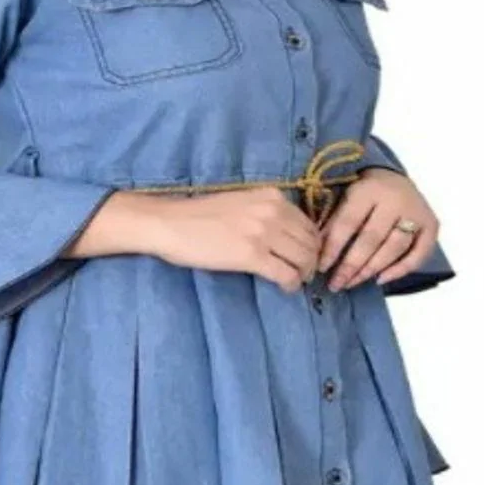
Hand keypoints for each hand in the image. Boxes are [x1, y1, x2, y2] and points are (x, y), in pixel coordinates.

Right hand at [147, 187, 322, 294]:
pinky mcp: (252, 256)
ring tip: (294, 280)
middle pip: (310, 242)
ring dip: (304, 273)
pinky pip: (286, 274)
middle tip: (304, 273)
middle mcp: (273, 211)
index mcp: (272, 197)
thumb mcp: (241, 202)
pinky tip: (285, 288)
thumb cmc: (199, 215)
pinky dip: (291, 284)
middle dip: (311, 261)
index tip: (305, 256)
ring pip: (303, 259)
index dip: (312, 244)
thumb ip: (266, 212)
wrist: (170, 223)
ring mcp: (264, 233)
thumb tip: (288, 234)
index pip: (308, 223)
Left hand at [317, 167, 440, 290]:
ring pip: (393, 249)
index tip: (321, 268)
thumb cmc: (364, 192)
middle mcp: (395, 199)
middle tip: (336, 284)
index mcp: (368, 189)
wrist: (395, 177)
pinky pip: (418, 254)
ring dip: (371, 269)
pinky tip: (380, 279)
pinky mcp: (432, 225)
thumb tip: (315, 253)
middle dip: (351, 265)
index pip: (348, 223)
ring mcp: (416, 212)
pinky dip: (400, 270)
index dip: (333, 248)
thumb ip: (333, 222)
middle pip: (371, 239)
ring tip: (352, 283)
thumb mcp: (345, 198)